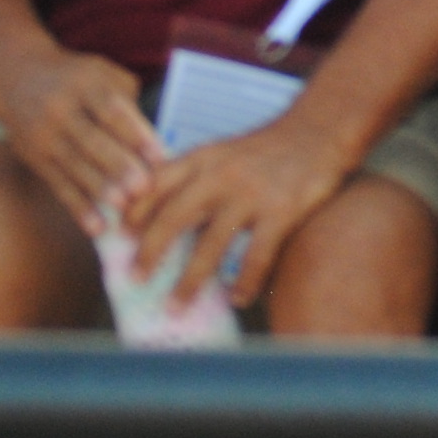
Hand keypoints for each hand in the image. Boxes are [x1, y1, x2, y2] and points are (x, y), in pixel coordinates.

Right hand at [0, 42, 164, 232]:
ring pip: (73, 166)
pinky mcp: (33, 158)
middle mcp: (60, 109)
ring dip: (99, 190)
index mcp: (85, 83)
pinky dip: (77, 207)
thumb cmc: (76, 77)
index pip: (112, 111)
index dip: (135, 134)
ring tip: (123, 208)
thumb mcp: (102, 72)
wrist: (15, 75)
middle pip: (91, 141)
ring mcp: (43, 135)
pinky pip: (57, 185)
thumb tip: (150, 138)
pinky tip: (95, 226)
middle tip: (143, 189)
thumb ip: (126, 99)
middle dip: (118, 166)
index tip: (159, 157)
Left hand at [127, 107, 358, 308]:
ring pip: (211, 246)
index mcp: (202, 159)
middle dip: (150, 253)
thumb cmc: (267, 147)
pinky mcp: (282, 211)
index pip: (155, 186)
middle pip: (174, 218)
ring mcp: (251, 195)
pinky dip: (244, 282)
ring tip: (174, 308)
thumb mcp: (223, 152)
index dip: (133, 214)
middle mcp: (221, 176)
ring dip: (189, 281)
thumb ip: (192, 179)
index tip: (116, 240)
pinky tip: (237, 299)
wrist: (320, 129)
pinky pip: (256, 256)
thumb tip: (158, 219)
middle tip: (135, 280)